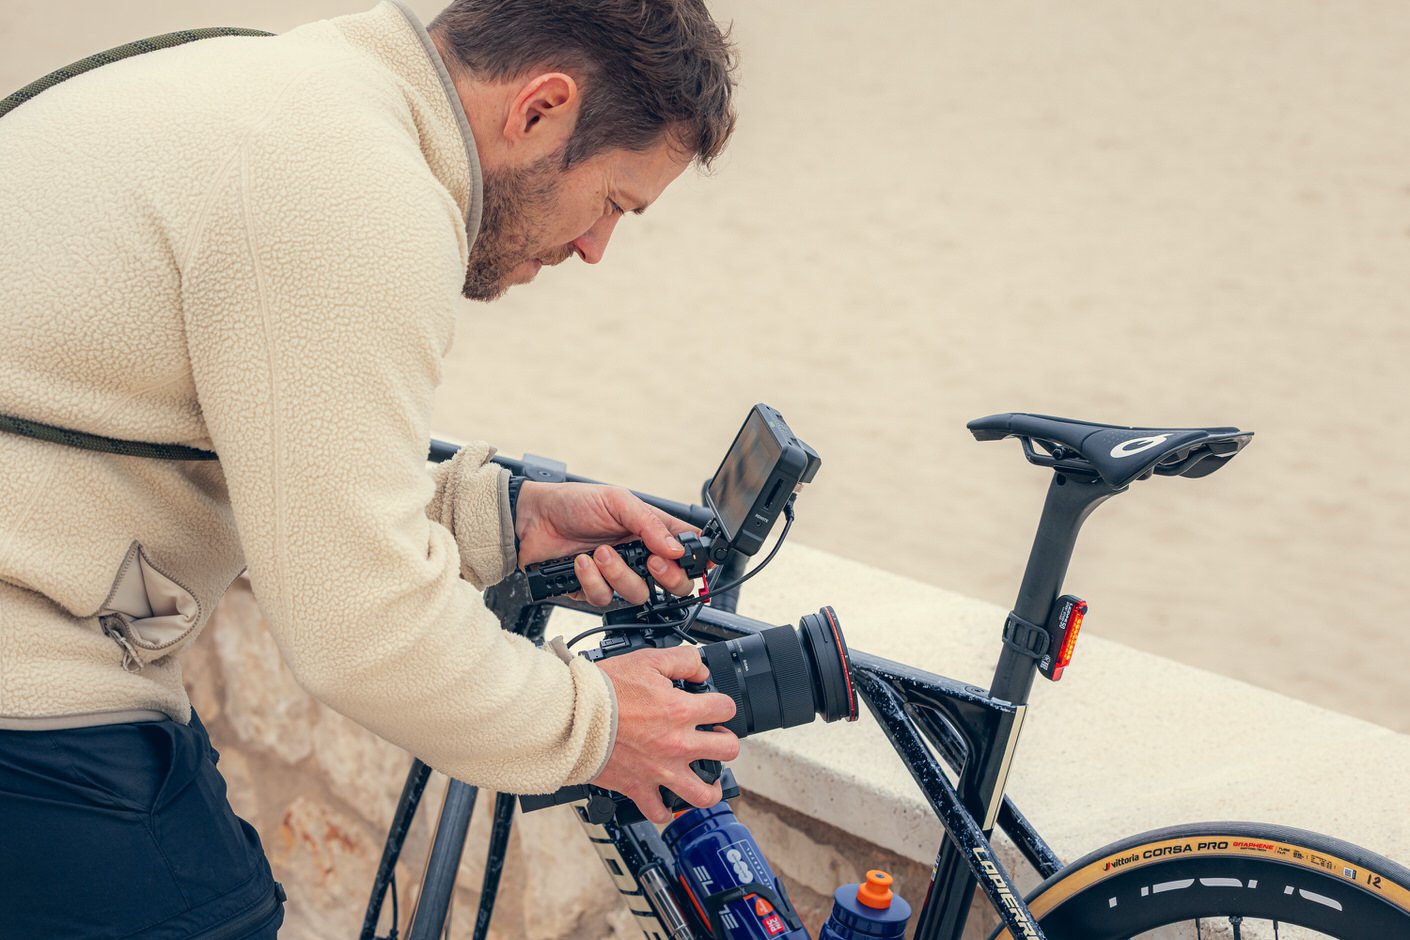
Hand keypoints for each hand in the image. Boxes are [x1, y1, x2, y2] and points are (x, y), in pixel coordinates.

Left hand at [514, 481, 697, 603]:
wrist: (531, 520)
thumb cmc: (574, 503)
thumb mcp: (617, 501)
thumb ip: (649, 524)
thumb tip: (675, 549)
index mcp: (652, 531)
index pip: (687, 551)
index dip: (693, 562)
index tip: (686, 562)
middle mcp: (639, 556)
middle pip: (672, 585)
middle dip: (664, 577)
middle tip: (650, 562)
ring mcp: (617, 575)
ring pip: (637, 595)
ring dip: (618, 574)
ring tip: (599, 552)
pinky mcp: (594, 590)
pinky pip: (604, 600)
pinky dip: (591, 581)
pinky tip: (580, 562)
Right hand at [591, 646, 739, 822]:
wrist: (572, 716)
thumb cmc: (604, 690)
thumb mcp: (647, 660)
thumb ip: (682, 661)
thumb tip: (700, 671)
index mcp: (682, 711)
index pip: (726, 709)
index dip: (721, 704)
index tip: (713, 706)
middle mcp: (678, 744)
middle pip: (728, 750)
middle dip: (725, 742)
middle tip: (713, 739)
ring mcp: (661, 771)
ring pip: (704, 794)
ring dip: (710, 787)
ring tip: (707, 780)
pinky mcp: (638, 788)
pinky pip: (659, 812)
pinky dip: (665, 810)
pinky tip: (667, 802)